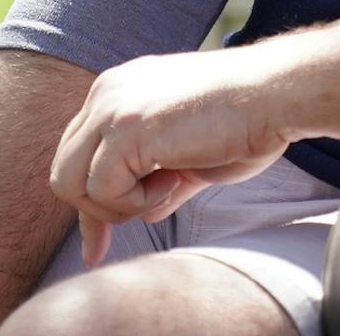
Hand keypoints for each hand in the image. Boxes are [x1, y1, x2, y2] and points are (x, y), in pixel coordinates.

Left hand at [47, 46, 297, 265]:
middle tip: (139, 219)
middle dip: (96, 210)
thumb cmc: (246, 122)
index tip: (97, 247)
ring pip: (70, 182)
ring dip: (118, 206)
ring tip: (168, 189)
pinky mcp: (125, 128)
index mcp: (120, 91)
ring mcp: (112, 108)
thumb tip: (146, 212)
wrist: (274, 95)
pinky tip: (174, 182)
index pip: (79, 154)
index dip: (91, 203)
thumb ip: (164, 178)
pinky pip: (100, 189)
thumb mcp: (193, 155)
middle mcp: (107, 93)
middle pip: (65, 169)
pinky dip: (135, 203)